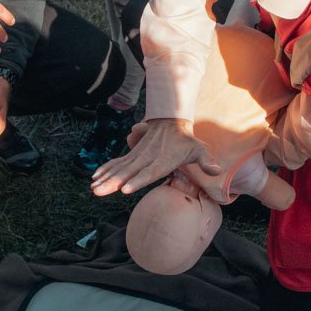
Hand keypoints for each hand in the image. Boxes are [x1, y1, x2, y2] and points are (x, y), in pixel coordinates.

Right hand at [91, 118, 219, 195]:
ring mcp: (138, 155)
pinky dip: (105, 169)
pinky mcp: (132, 154)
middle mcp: (147, 158)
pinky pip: (117, 163)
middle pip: (129, 172)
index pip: (149, 172)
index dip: (138, 180)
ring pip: (120, 168)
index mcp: (163, 159)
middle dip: (113, 182)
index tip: (125, 189)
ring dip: (105, 178)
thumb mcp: (199, 148)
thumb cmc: (186, 140)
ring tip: (93, 188)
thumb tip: (216, 170)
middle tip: (99, 191)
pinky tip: (94, 178)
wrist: (170, 120)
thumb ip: (206, 161)